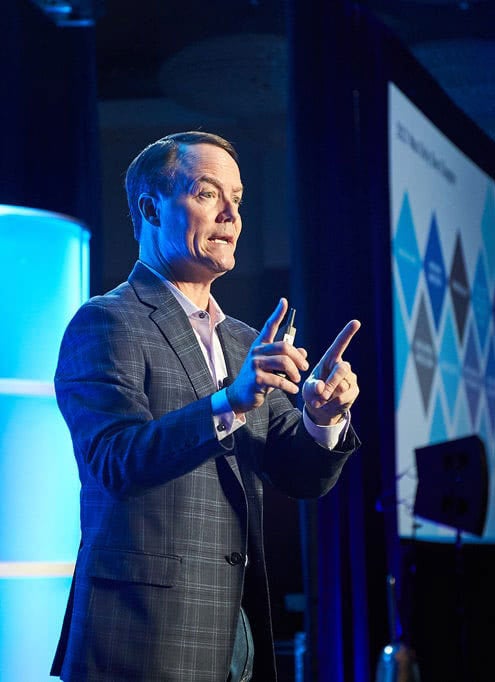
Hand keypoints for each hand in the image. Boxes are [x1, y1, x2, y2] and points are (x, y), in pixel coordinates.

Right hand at [226, 298, 309, 414]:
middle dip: (298, 358)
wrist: (241, 395)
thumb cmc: (259, 379)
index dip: (277, 313)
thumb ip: (287, 359)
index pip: (270, 326)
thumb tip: (303, 352)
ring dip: (295, 372)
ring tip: (297, 379)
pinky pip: (279, 379)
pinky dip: (290, 386)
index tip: (284, 301)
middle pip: (284, 347)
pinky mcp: (256, 379)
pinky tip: (293, 390)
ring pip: (283, 362)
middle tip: (304, 368)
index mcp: (261, 346)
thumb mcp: (273, 367)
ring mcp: (255, 365)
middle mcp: (257, 352)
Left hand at [302, 319, 360, 425]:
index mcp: (330, 359)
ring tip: (321, 400)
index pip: (340, 344)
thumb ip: (312, 387)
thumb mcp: (308, 388)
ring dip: (329, 395)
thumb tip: (321, 387)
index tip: (356, 322)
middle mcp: (342, 365)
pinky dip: (334, 402)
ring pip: (343, 386)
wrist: (321, 408)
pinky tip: (330, 403)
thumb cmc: (313, 391)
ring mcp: (350, 378)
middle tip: (321, 394)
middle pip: (341, 369)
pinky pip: (345, 396)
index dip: (347, 333)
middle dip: (331, 383)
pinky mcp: (354, 390)